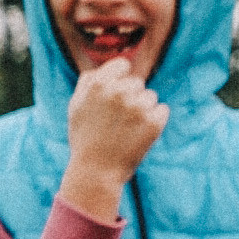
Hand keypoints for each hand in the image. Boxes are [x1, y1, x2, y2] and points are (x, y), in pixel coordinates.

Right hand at [60, 59, 167, 221]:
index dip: (121, 80)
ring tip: (127, 130)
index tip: (116, 97)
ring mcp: (137, 107)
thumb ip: (89, 81)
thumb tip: (107, 66)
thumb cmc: (85, 139)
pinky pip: (162, 111)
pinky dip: (155, 121)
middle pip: (138, 83)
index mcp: (98, 84)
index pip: (123, 65)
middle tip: (118, 121)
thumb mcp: (76, 105)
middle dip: (131, 98)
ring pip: (151, 97)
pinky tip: (140, 135)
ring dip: (144, 110)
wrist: (96, 172)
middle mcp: (118, 92)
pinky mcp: (153, 123)